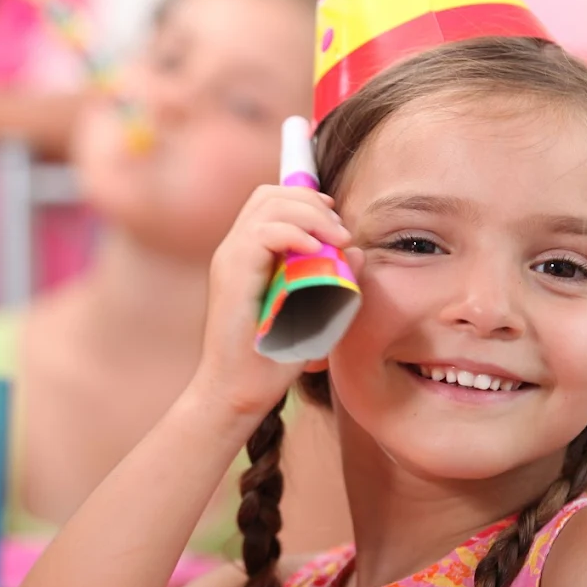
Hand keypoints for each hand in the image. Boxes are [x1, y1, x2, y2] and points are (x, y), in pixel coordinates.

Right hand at [190, 184, 353, 425]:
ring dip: (309, 214)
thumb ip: (335, 283)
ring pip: (268, 204)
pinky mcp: (232, 273)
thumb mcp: (316, 315)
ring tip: (335, 239)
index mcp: (249, 255)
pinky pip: (263, 232)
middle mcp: (235, 250)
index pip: (272, 202)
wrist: (238, 391)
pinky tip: (317, 250)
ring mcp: (230, 259)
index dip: (307, 200)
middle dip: (312, 201)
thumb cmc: (273, 359)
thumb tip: (356, 252)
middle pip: (270, 195)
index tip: (337, 223)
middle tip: (340, 231)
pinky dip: (295, 232)